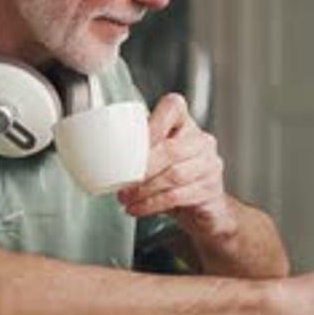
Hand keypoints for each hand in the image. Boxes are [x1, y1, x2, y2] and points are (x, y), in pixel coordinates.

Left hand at [118, 93, 235, 238]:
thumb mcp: (159, 154)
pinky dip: (152, 204)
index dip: (153, 124)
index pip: (173, 106)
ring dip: (144, 189)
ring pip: (173, 175)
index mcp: (185, 123)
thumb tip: (104, 146)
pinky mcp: (209, 189)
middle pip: (171, 149)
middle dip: (142, 168)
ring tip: (126, 198)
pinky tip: (138, 208)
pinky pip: (176, 196)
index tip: (132, 145)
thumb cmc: (174, 174)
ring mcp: (209, 164)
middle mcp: (201, 140)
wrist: (205, 207)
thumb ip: (139, 145)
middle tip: (122, 183)